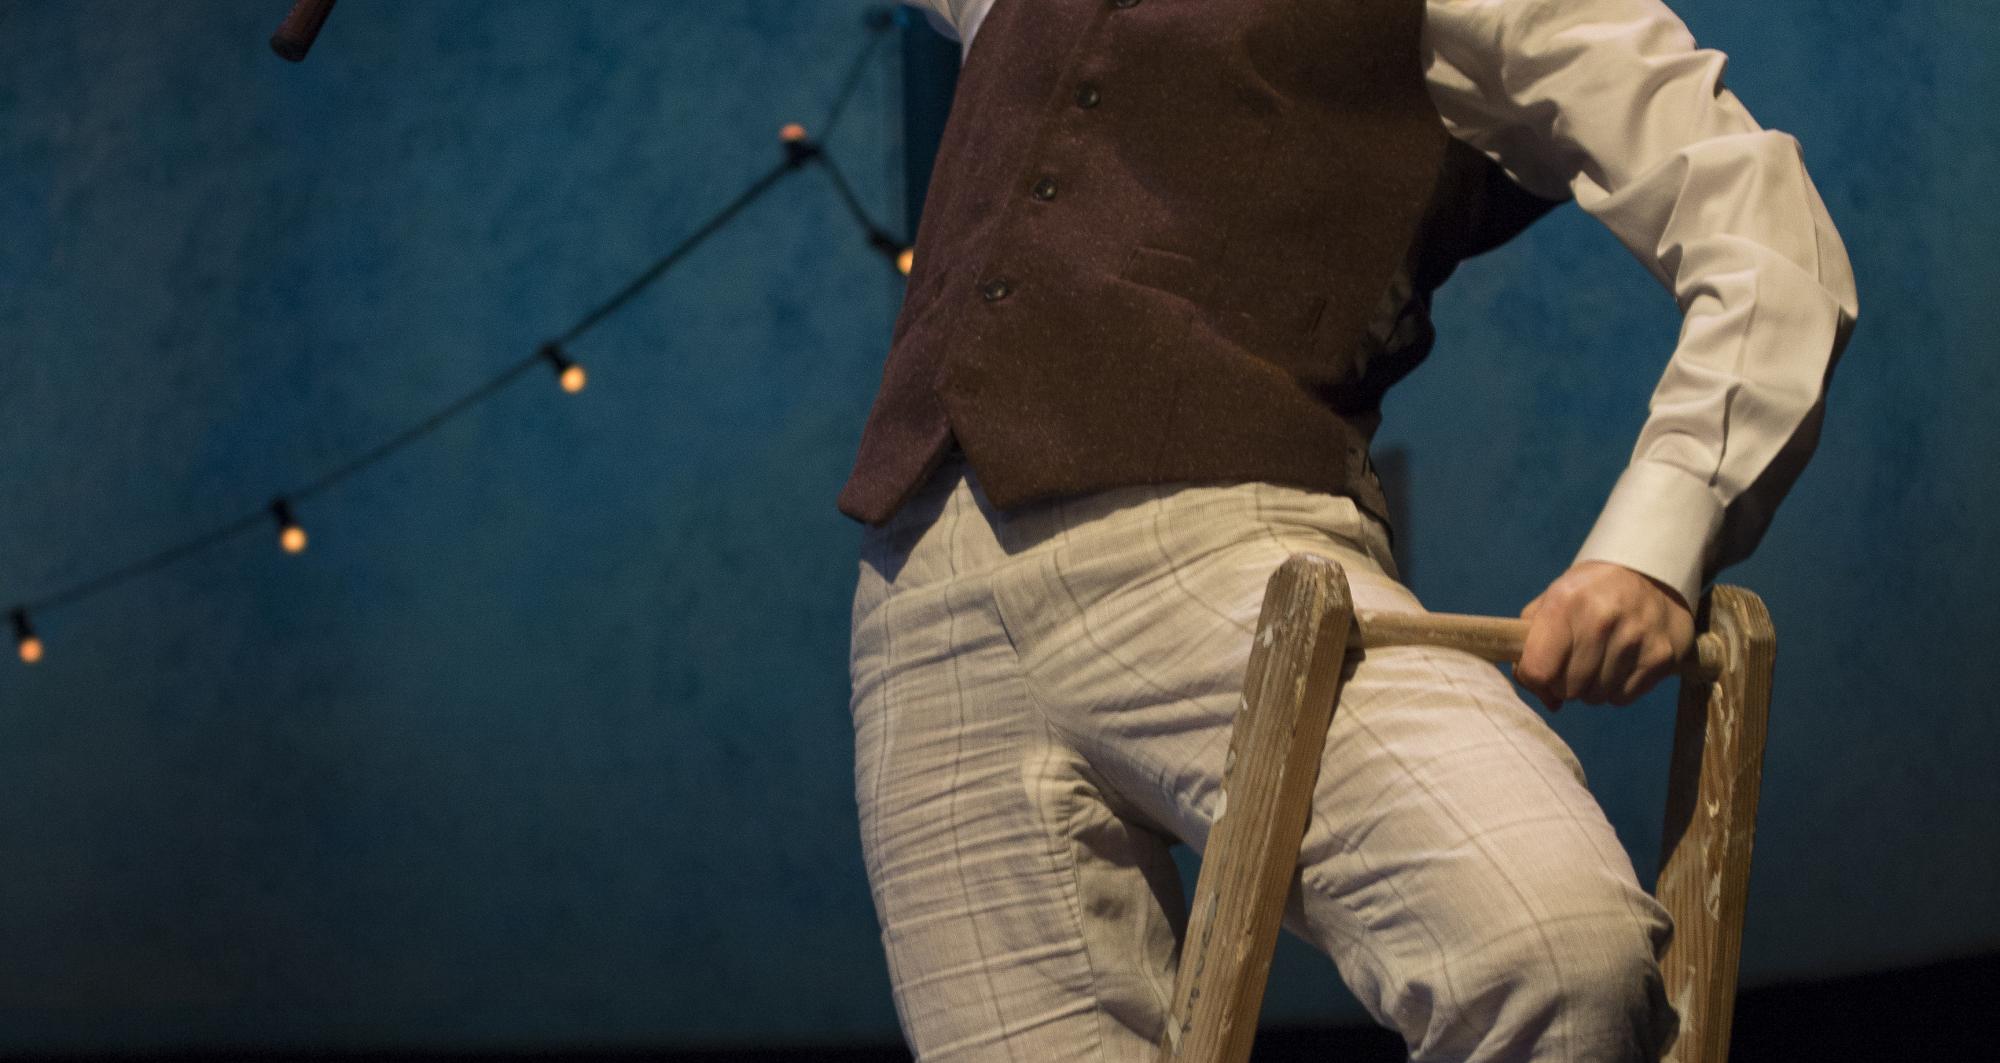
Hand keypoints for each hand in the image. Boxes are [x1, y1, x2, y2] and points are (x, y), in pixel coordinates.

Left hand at [1515, 561, 1693, 710]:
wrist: (1652, 573)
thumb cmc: (1591, 592)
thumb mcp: (1554, 597)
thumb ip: (1531, 641)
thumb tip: (1542, 695)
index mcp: (1566, 602)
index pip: (1538, 670)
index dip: (1533, 680)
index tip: (1540, 674)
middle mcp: (1601, 619)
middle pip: (1567, 689)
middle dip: (1563, 684)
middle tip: (1573, 663)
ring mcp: (1634, 639)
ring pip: (1595, 697)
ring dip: (1591, 687)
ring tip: (1599, 660)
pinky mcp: (1660, 656)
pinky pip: (1622, 697)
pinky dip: (1616, 688)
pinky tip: (1620, 664)